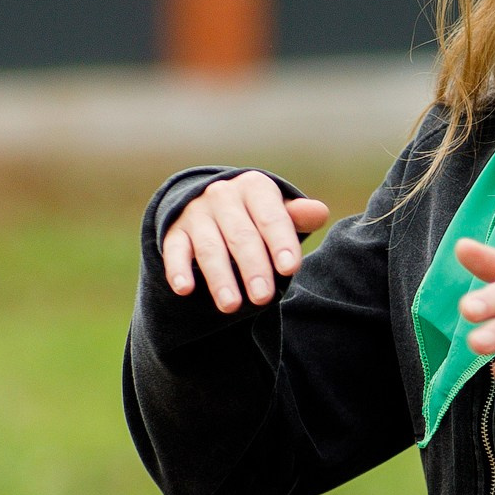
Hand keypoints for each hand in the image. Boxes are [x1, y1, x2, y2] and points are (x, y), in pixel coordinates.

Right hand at [162, 172, 329, 311]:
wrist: (211, 205)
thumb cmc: (256, 215)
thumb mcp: (278, 211)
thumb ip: (297, 216)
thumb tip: (320, 212)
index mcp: (255, 188)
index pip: (271, 217)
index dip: (281, 242)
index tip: (289, 268)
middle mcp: (223, 196)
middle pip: (241, 236)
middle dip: (253, 267)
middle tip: (263, 296)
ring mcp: (197, 214)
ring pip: (209, 247)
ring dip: (219, 277)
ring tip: (231, 305)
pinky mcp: (175, 232)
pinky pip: (175, 250)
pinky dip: (177, 269)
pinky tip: (184, 289)